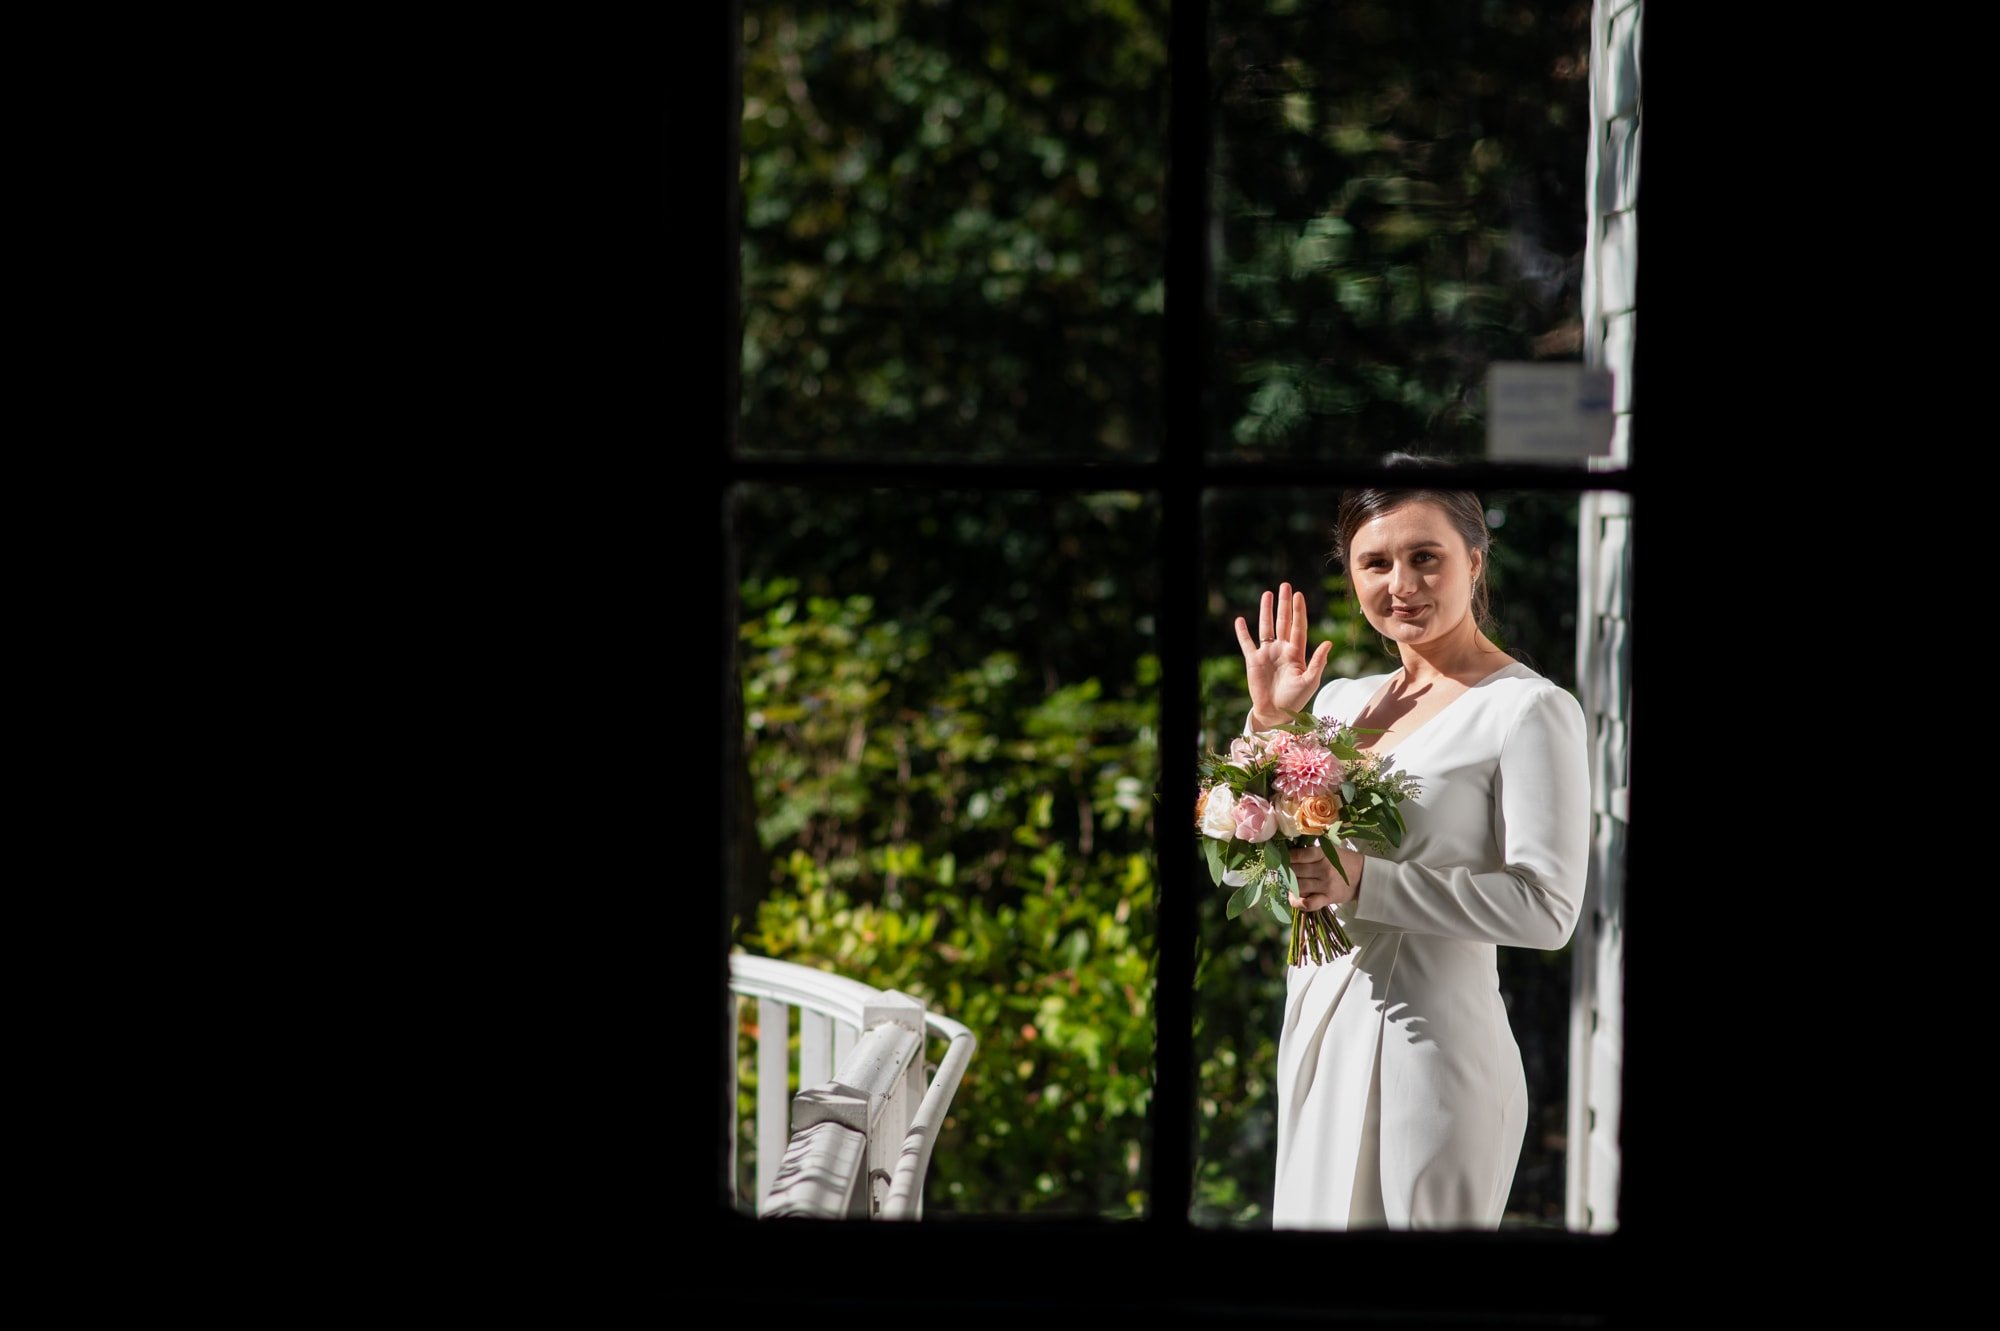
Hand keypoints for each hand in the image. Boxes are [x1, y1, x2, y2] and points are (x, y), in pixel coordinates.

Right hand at [1234, 582, 1333, 728]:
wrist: (1276, 713)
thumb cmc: (1296, 699)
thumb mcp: (1310, 681)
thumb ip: (1318, 662)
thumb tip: (1329, 643)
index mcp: (1296, 653)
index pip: (1298, 627)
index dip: (1299, 611)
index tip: (1299, 595)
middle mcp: (1282, 649)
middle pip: (1283, 622)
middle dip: (1284, 604)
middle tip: (1285, 586)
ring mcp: (1267, 654)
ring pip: (1266, 627)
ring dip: (1266, 611)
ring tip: (1267, 594)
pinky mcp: (1253, 661)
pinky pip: (1247, 643)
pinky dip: (1243, 632)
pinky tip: (1240, 620)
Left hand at [1287, 842, 1363, 910]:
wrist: (1364, 876)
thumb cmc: (1344, 862)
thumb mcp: (1330, 851)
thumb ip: (1312, 852)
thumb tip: (1290, 854)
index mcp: (1323, 855)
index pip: (1299, 855)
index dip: (1288, 858)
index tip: (1284, 859)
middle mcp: (1323, 869)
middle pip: (1295, 871)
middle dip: (1287, 872)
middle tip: (1285, 872)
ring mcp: (1326, 885)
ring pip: (1299, 886)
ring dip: (1291, 886)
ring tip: (1291, 884)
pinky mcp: (1328, 898)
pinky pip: (1309, 903)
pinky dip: (1299, 903)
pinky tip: (1295, 899)